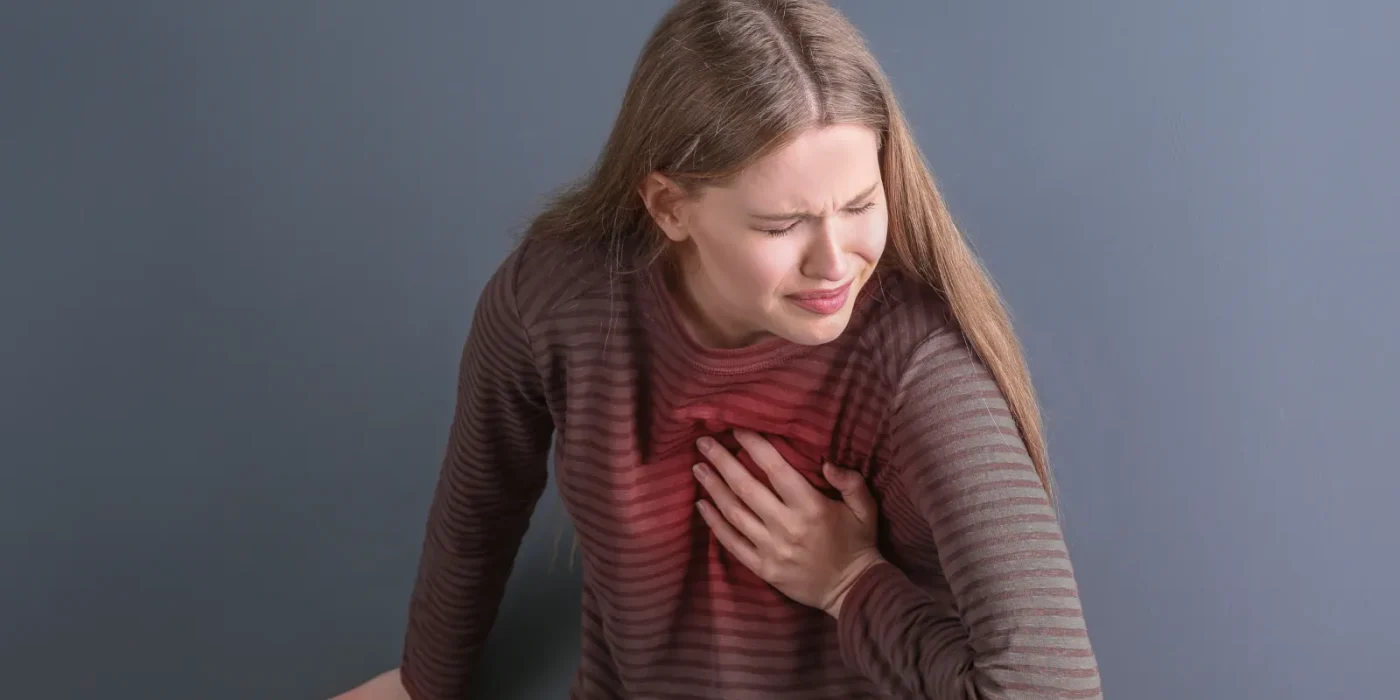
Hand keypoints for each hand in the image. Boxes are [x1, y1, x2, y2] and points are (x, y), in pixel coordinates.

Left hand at [693, 428, 884, 617]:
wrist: (852, 590)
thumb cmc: (858, 543)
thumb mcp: (865, 508)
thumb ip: (851, 481)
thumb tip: (827, 462)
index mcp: (811, 507)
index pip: (775, 469)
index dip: (753, 446)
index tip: (735, 428)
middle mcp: (787, 526)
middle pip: (746, 487)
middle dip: (722, 461)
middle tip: (704, 442)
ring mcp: (771, 549)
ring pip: (734, 512)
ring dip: (713, 488)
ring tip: (698, 468)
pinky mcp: (762, 568)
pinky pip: (732, 542)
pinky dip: (713, 523)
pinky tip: (701, 505)